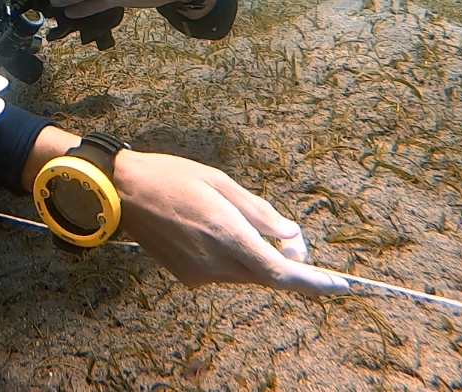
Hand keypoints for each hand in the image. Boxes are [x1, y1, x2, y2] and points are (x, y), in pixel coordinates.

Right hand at [115, 148, 348, 294]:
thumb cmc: (171, 176)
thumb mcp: (219, 181)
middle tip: (291, 239)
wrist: (122, 192)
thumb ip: (258, 211)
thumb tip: (290, 234)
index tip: (340, 285)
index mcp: (227, 234)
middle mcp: (215, 261)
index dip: (314, 281)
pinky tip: (214, 230)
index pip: (281, 272)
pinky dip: (234, 258)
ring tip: (241, 223)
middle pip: (266, 275)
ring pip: (246, 275)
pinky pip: (224, 272)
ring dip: (258, 258)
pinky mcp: (188, 277)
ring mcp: (200, 273)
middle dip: (287, 263)